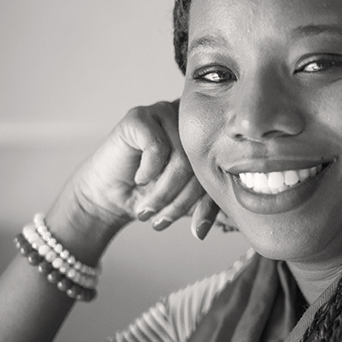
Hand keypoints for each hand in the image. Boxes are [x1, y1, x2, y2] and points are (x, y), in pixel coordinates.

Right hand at [52, 100, 221, 250]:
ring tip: (148, 208)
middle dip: (183, 200)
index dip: (209, 201)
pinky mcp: (139, 116)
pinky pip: (156, 147)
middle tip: (163, 221)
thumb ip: (209, 201)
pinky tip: (139, 178)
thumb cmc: (151, 194)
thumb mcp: (187, 201)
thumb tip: (232, 214)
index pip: (220, 167)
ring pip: (180, 158)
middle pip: (201, 162)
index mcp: (205, 134)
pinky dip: (148, 171)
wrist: (109, 197)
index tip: (198, 229)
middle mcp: (188, 118)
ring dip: (163, 192)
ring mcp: (164, 112)